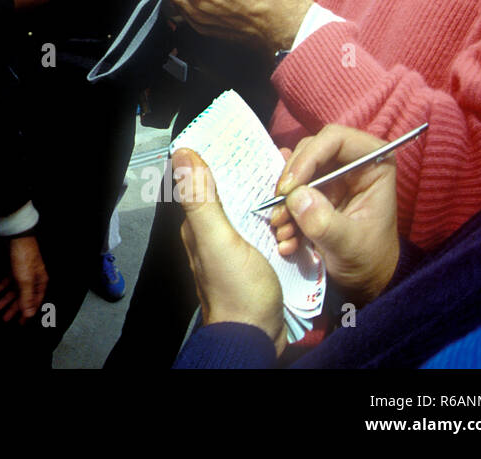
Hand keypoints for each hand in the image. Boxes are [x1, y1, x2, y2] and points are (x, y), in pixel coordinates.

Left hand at [0, 234, 47, 322]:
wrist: (16, 236)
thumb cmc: (24, 257)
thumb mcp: (25, 280)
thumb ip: (27, 297)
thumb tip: (30, 314)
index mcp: (40, 282)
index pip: (34, 302)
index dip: (27, 313)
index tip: (20, 322)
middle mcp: (33, 278)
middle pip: (23, 297)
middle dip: (14, 308)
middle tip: (5, 318)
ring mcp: (24, 272)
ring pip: (15, 289)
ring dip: (6, 298)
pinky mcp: (15, 266)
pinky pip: (8, 280)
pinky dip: (2, 286)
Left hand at [175, 149, 286, 356]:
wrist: (256, 336)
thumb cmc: (235, 289)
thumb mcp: (217, 238)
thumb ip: (201, 198)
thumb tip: (184, 153)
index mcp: (200, 223)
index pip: (211, 179)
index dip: (228, 159)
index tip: (252, 143)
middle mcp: (216, 232)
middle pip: (239, 194)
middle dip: (260, 182)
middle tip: (286, 172)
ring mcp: (239, 247)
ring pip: (259, 212)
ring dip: (276, 207)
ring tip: (292, 205)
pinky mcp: (259, 260)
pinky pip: (272, 233)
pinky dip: (284, 227)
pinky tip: (296, 225)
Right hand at [269, 125, 399, 304]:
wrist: (363, 284)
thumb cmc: (368, 262)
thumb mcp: (349, 246)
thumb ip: (325, 223)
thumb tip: (297, 197)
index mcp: (373, 165)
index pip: (336, 139)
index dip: (309, 156)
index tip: (290, 187)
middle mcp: (351, 164)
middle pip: (309, 151)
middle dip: (291, 181)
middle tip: (280, 210)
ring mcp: (331, 177)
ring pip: (295, 170)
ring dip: (283, 200)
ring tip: (282, 230)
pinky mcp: (314, 192)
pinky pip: (289, 189)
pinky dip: (282, 210)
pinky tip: (285, 237)